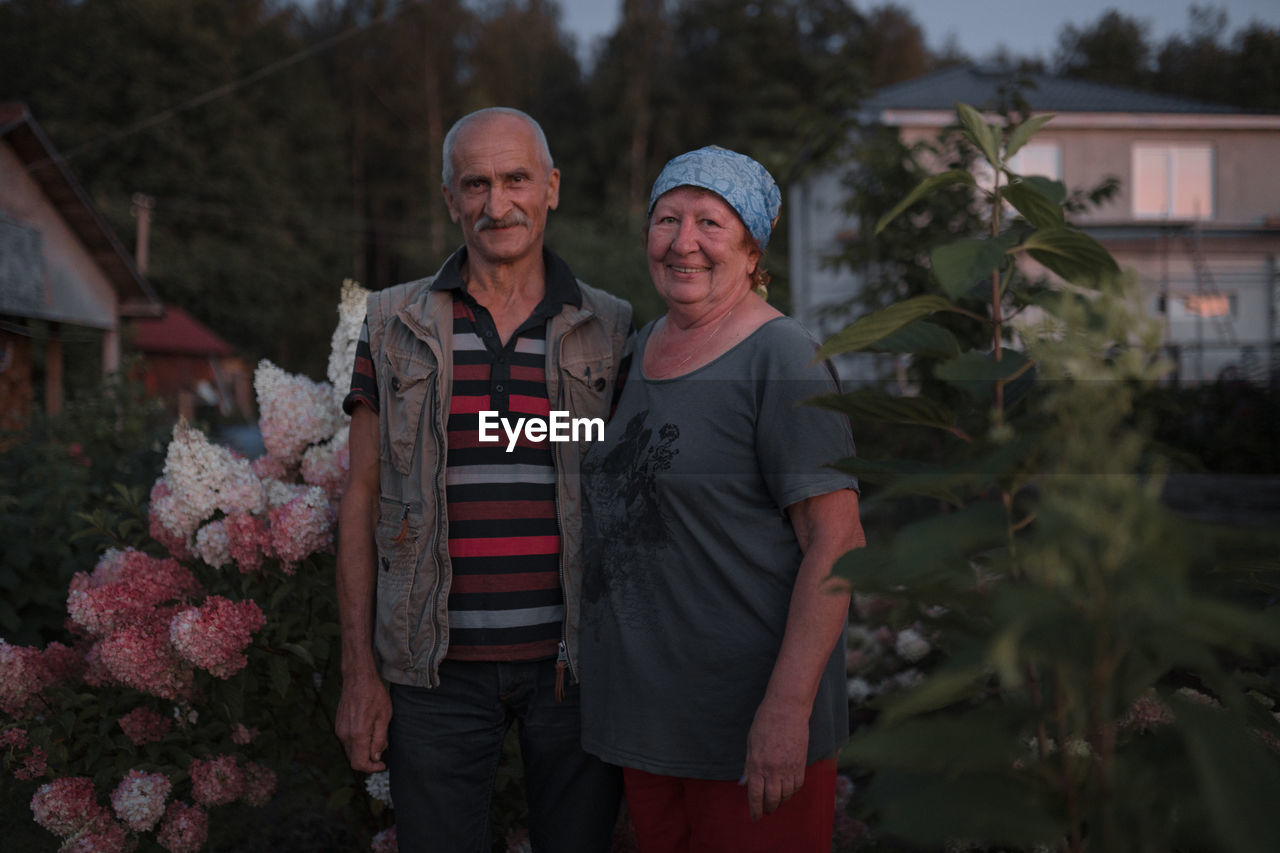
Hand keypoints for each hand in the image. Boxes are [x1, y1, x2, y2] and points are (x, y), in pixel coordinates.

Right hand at [335, 668, 391, 771]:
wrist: (358, 678)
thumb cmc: (374, 695)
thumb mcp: (384, 717)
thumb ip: (379, 740)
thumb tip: (375, 757)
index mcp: (357, 734)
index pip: (360, 763)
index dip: (372, 768)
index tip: (382, 764)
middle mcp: (345, 735)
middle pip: (354, 759)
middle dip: (368, 760)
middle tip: (382, 752)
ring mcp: (339, 730)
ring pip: (351, 751)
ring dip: (363, 751)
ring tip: (376, 736)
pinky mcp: (338, 725)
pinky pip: (348, 741)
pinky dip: (358, 742)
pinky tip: (368, 730)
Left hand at [743, 699, 808, 819]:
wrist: (787, 709)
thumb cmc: (765, 723)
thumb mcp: (750, 744)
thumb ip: (748, 766)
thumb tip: (743, 784)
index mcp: (757, 764)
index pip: (755, 794)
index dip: (754, 809)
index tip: (755, 817)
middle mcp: (773, 769)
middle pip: (772, 799)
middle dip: (768, 808)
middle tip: (765, 811)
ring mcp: (789, 767)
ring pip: (786, 795)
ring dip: (781, 802)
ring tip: (776, 802)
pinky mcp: (801, 763)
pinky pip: (797, 785)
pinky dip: (792, 792)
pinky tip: (788, 791)